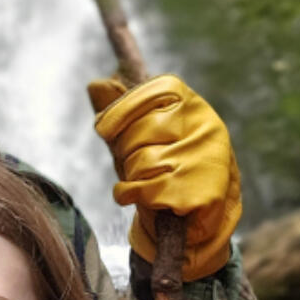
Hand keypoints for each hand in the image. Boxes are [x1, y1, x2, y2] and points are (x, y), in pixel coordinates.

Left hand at [88, 74, 240, 278]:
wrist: (201, 214)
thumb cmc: (166, 167)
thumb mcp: (142, 135)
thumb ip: (120, 111)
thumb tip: (94, 84)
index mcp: (194, 106)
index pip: (150, 93)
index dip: (119, 112)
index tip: (105, 129)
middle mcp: (205, 127)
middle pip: (137, 132)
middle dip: (126, 152)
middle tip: (141, 164)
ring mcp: (204, 160)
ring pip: (139, 162)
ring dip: (132, 176)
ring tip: (150, 180)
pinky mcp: (197, 193)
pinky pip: (143, 190)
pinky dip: (131, 196)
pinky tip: (143, 197)